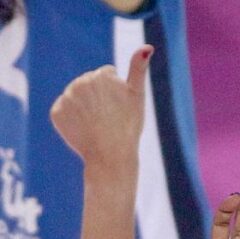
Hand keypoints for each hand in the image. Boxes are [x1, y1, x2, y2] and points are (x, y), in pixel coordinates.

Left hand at [50, 45, 151, 169]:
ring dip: (85, 108)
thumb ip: (139, 68)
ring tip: (97, 124)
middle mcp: (81, 82)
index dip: (115, 93)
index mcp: (101, 75)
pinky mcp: (56, 112)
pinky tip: (84, 129)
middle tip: (109, 117)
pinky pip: (64, 112)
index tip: (120, 108)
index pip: (105, 75)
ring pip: (76, 98)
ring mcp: (67, 97)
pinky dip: (72, 120)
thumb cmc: (128, 126)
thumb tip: (147, 46)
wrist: (112, 155)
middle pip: (89, 85)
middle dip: (98, 98)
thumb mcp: (137, 95)